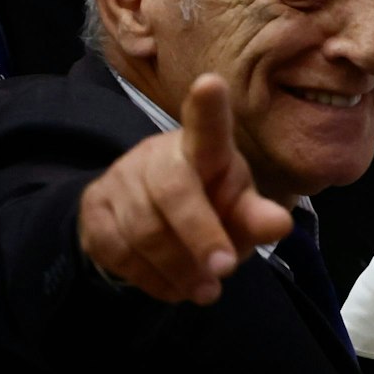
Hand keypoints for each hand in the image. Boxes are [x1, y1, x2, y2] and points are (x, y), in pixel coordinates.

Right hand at [77, 74, 292, 304]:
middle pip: (173, 189)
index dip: (208, 108)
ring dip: (178, 268)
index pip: (206, 126)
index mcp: (203, 148)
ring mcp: (120, 179)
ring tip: (204, 291)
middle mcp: (157, 155)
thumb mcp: (238, 211)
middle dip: (200, 234)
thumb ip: (255, 218)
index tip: (210, 83)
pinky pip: (117, 250)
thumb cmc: (208, 204)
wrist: (148, 217)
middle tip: (224, 270)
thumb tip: (280, 225)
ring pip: (143, 228)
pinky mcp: (93, 209)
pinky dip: (149, 278)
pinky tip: (173, 287)